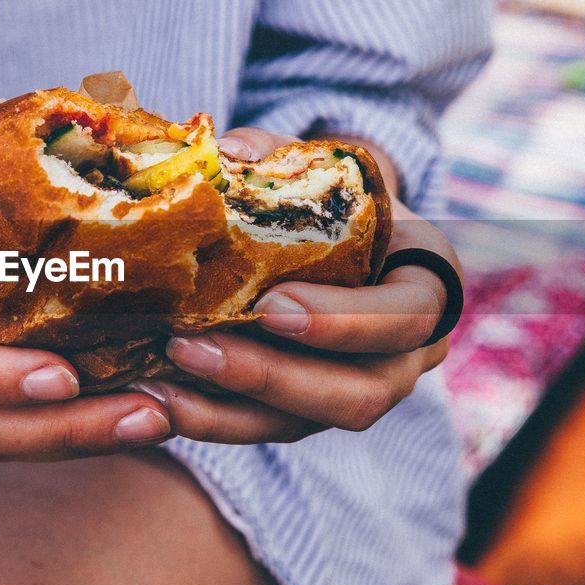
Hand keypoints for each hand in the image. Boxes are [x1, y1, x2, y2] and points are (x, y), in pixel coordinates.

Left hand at [129, 127, 455, 443]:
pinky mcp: (310, 414)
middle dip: (271, 377)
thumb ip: (277, 156)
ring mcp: (360, 391)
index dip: (342, 320)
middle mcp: (406, 356)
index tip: (271, 303)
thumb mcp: (319, 169)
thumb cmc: (335, 201)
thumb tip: (225, 152)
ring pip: (306, 425)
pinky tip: (156, 404)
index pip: (405, 317)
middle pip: (358, 393)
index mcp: (429, 288)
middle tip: (190, 347)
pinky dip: (209, 421)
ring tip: (159, 387)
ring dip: (227, 412)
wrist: (337, 242)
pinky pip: (265, 431)